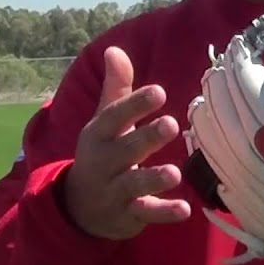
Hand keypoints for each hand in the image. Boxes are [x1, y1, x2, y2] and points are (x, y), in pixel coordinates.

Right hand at [63, 46, 190, 239]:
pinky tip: (184, 210)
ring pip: (134, 184)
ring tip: (175, 173)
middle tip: (172, 124)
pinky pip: (146, 213)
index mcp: (98, 135)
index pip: (114, 117)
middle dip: (147, 137)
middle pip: (125, 149)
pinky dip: (164, 213)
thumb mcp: (104, 123)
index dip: (135, 104)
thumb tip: (114, 49)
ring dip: (153, 179)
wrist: (79, 208)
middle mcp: (103, 162)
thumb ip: (116, 89)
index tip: (159, 91)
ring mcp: (114, 191)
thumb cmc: (102, 154)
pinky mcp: (127, 215)